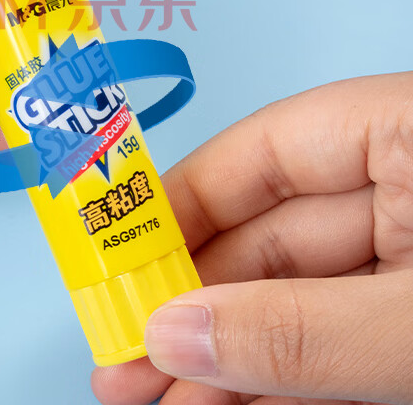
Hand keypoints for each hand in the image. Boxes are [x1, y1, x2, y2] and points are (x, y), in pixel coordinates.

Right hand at [92, 74, 412, 404]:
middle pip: (271, 236)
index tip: (123, 258)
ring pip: (303, 297)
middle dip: (198, 305)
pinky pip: (344, 339)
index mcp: (404, 130)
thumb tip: (177, 334)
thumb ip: (301, 327)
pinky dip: (293, 376)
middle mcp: (405, 181)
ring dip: (234, 354)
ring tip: (165, 398)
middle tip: (130, 355)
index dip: (183, 205)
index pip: (263, 151)